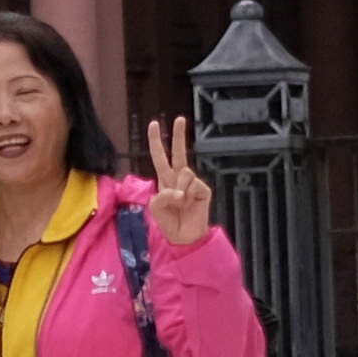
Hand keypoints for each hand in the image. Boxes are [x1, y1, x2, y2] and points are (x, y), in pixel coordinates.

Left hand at [140, 116, 217, 251]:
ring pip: (185, 172)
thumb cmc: (169, 222)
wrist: (184, 237)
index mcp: (165, 180)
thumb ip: (162, 196)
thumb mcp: (156, 209)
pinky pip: (194, 184)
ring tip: (181, 203)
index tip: (154, 124)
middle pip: (179, 152)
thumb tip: (179, 190)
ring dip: (180, 188)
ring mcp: (193, 183)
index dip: (156, 141)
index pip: (160, 157)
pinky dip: (189, 194)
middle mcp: (179, 178)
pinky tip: (190, 204)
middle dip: (178, 135)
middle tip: (179, 118)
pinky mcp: (204, 190)